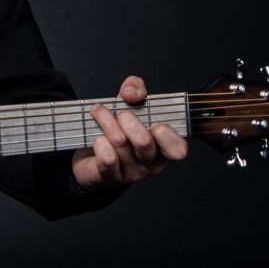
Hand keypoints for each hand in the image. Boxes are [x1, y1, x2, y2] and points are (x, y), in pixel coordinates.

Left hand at [70, 75, 187, 190]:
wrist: (90, 154)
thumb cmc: (117, 129)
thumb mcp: (129, 104)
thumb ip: (135, 89)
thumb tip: (131, 93)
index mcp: (163, 146)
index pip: (178, 149)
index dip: (168, 136)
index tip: (155, 123)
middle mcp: (151, 163)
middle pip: (144, 142)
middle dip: (127, 119)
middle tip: (120, 113)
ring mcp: (131, 173)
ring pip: (120, 144)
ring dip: (106, 123)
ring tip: (99, 113)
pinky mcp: (111, 178)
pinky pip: (107, 160)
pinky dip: (100, 144)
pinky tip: (98, 139)